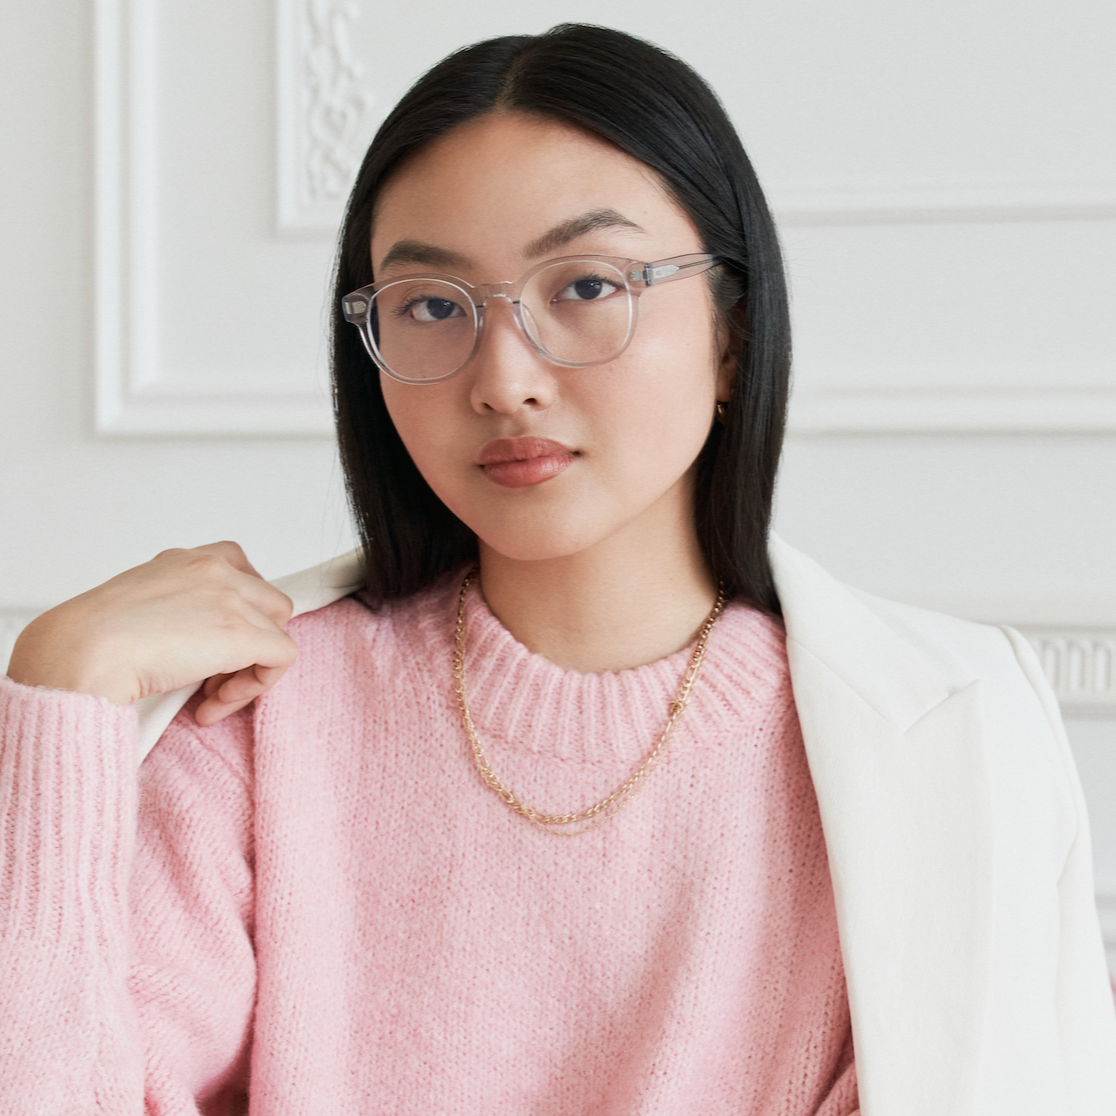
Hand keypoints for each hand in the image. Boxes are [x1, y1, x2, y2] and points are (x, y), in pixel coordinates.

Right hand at [7, 542, 297, 725]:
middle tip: (212, 675)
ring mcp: (232, 598)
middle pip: (269, 604)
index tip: (211, 644)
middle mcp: (215, 569)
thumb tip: (193, 639)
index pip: (241, 572)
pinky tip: (213, 704)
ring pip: (277, 632)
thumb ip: (177, 610)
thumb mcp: (139, 607)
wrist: (81, 652)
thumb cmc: (90, 639)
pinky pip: (281, 658)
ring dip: (249, 668)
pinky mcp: (244, 633)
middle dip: (249, 641)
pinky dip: (256, 686)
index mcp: (187, 560)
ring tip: (210, 694)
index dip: (238, 612)